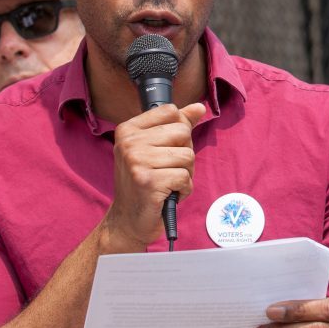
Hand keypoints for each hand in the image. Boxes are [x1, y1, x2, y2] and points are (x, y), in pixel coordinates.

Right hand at [100, 102, 203, 251]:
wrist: (128, 220)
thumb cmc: (145, 181)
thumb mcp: (156, 149)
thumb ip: (177, 125)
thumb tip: (199, 107)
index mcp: (128, 129)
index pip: (171, 112)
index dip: (179, 131)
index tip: (165, 148)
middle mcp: (129, 142)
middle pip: (183, 132)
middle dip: (184, 154)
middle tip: (167, 170)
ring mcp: (137, 161)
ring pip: (188, 156)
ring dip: (185, 173)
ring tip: (167, 183)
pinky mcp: (148, 181)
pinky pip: (185, 177)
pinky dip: (184, 189)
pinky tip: (169, 194)